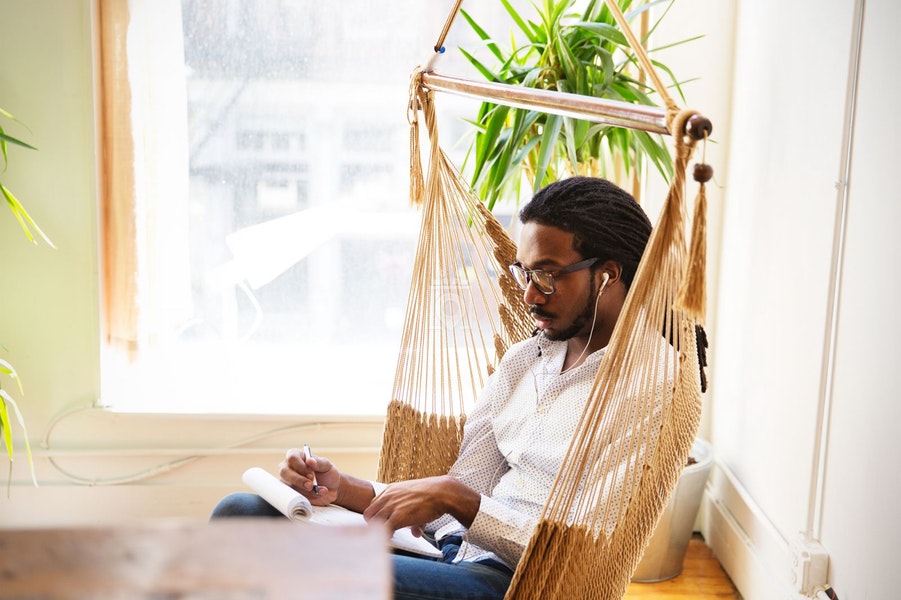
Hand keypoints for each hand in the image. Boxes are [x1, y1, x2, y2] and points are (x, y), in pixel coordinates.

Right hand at [280, 448, 340, 505]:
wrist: (333, 489)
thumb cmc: (327, 473)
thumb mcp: (327, 465)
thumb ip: (319, 462)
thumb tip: (309, 460)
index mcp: (297, 456)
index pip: (292, 457)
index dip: (300, 466)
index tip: (311, 473)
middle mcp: (289, 468)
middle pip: (284, 472)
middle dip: (299, 480)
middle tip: (311, 485)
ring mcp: (288, 482)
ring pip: (290, 486)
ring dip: (306, 490)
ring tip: (321, 490)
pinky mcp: (291, 494)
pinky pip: (295, 496)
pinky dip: (308, 497)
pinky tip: (318, 494)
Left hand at [363, 475, 479, 532]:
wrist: (442, 492)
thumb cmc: (433, 495)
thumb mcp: (417, 501)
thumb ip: (412, 516)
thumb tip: (415, 533)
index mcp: (391, 490)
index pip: (374, 504)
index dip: (377, 516)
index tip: (382, 523)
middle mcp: (388, 497)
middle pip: (369, 514)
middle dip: (374, 525)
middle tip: (382, 533)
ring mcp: (391, 507)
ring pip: (374, 523)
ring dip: (379, 532)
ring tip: (387, 537)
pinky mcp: (397, 517)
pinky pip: (384, 530)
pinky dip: (385, 537)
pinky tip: (391, 539)